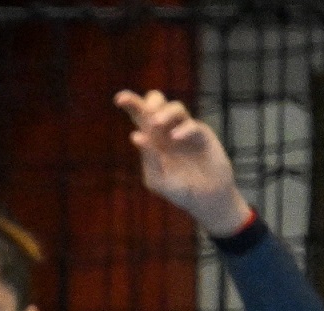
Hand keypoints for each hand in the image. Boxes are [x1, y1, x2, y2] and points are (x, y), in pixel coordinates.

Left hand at [113, 89, 250, 236]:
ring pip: (176, 109)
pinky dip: (184, 129)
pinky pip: (193, 126)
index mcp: (152, 139)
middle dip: (149, 100)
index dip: (131, 105)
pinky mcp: (202, 135)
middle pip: (158, 106)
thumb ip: (148, 158)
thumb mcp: (157, 178)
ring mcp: (185, 131)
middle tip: (140, 103)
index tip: (119, 99)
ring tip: (155, 123)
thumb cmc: (178, 189)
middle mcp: (168, 131)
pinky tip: (175, 137)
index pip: (140, 117)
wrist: (204, 197)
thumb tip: (136, 135)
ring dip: (165, 112)